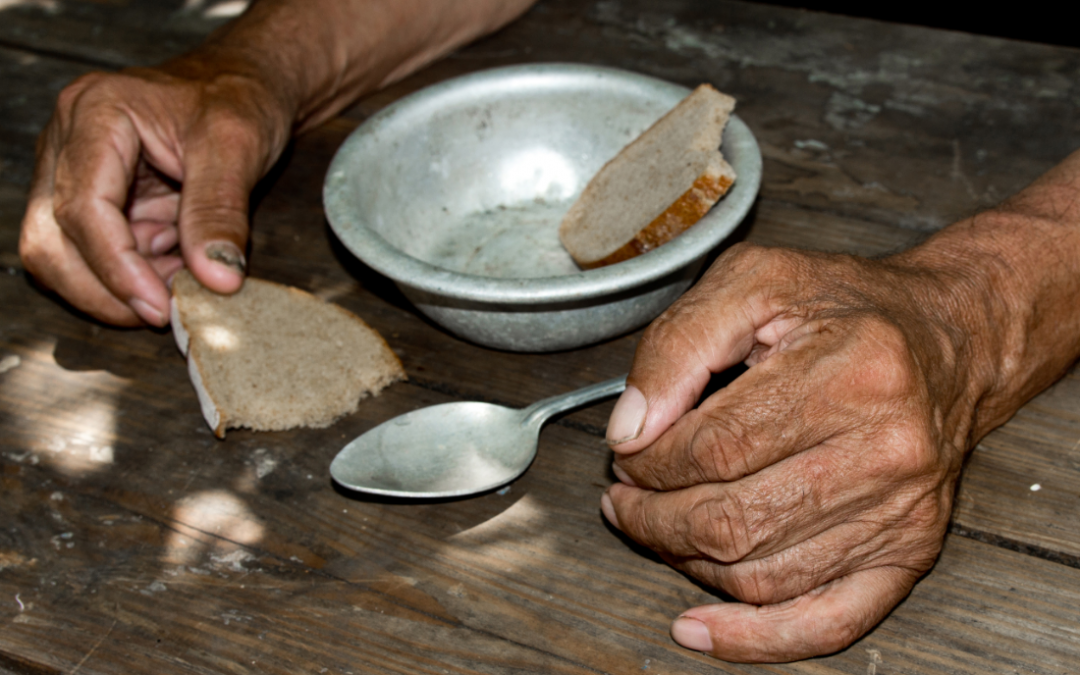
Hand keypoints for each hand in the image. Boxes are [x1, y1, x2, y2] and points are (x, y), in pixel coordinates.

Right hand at [19, 60, 292, 325]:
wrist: (244, 86)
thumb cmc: (238, 99)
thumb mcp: (238, 148)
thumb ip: (220, 211)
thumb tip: (216, 279)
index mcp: (95, 113)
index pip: (82, 207)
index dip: (116, 266)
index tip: (159, 305)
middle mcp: (68, 141)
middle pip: (51, 237)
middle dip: (103, 288)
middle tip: (163, 313)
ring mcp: (73, 172)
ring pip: (60, 254)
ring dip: (113, 288)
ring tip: (175, 289)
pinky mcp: (94, 199)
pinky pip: (91, 255)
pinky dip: (129, 278)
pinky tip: (172, 275)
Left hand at [600, 243, 995, 661]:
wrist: (946, 338)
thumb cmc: (847, 307)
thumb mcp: (752, 281)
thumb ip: (679, 345)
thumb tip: (630, 428)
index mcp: (851, 373)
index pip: (715, 447)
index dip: (650, 460)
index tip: (626, 451)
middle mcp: (887, 450)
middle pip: (732, 519)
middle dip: (652, 516)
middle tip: (624, 494)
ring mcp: (901, 511)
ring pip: (761, 574)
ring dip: (683, 561)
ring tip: (653, 527)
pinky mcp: (908, 551)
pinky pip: (827, 620)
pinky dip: (755, 638)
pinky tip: (702, 628)